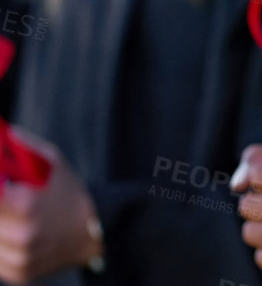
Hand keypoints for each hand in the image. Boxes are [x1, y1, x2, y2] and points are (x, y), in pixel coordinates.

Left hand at [0, 134, 101, 283]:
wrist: (93, 229)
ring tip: (11, 214)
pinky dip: (0, 242)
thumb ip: (14, 148)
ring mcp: (21, 257)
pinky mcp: (19, 273)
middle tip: (8, 199)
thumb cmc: (65, 189)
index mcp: (26, 204)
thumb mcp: (47, 161)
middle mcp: (23, 234)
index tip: (1, 182)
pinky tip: (14, 232)